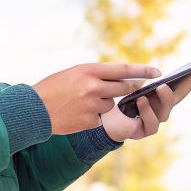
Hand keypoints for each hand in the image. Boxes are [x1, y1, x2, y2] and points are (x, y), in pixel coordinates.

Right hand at [33, 62, 160, 134]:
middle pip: (123, 88)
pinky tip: (76, 114)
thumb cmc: (52, 88)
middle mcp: (93, 87)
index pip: (123, 69)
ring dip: (103, 104)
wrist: (33, 110)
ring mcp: (92, 105)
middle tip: (133, 88)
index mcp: (89, 70)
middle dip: (129, 89)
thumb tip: (118, 78)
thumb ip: (95, 75)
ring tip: (81, 103)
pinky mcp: (90, 121)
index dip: (142, 70)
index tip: (156, 71)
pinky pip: (100, 118)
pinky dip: (92, 117)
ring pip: (110, 104)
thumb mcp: (73, 73)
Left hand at [100, 60, 190, 141]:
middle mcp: (163, 108)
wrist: (102, 120)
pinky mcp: (145, 131)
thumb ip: (146, 83)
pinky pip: (151, 123)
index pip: (183, 84)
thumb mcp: (133, 86)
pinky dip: (147, 111)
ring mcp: (156, 120)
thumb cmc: (118, 100)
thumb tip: (159, 79)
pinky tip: (141, 101)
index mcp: (162, 96)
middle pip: (181, 95)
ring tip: (159, 87)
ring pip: (166, 111)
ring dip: (164, 98)